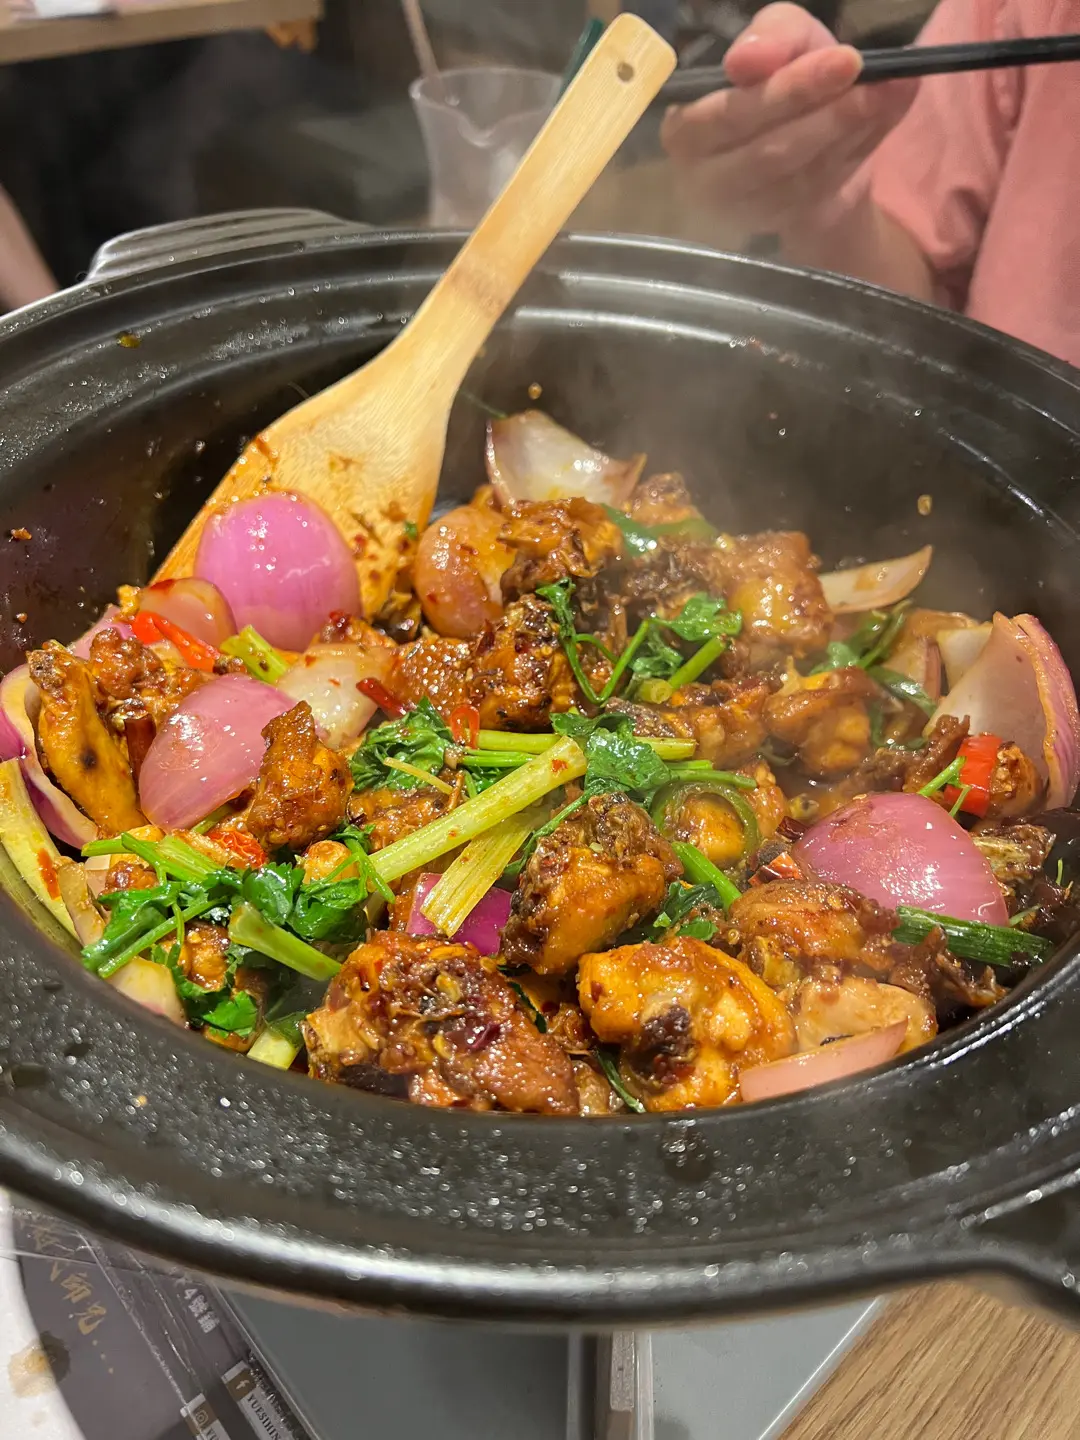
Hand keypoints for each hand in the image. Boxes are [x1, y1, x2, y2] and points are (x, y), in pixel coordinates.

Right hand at [661, 3, 915, 239]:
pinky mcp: (774, 228)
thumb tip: (748, 60)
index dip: (785, 91)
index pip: (729, 116)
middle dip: (822, 113)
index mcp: (686, 128)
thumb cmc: (784, 86)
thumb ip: (771, 37)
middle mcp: (701, 179)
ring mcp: (738, 212)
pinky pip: (815, 197)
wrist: (810, 147)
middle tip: (870, 80)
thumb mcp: (783, 43)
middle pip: (764, 153)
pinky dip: (850, 157)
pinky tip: (876, 122)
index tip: (844, 61)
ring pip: (794, 179)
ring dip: (841, 136)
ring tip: (881, 96)